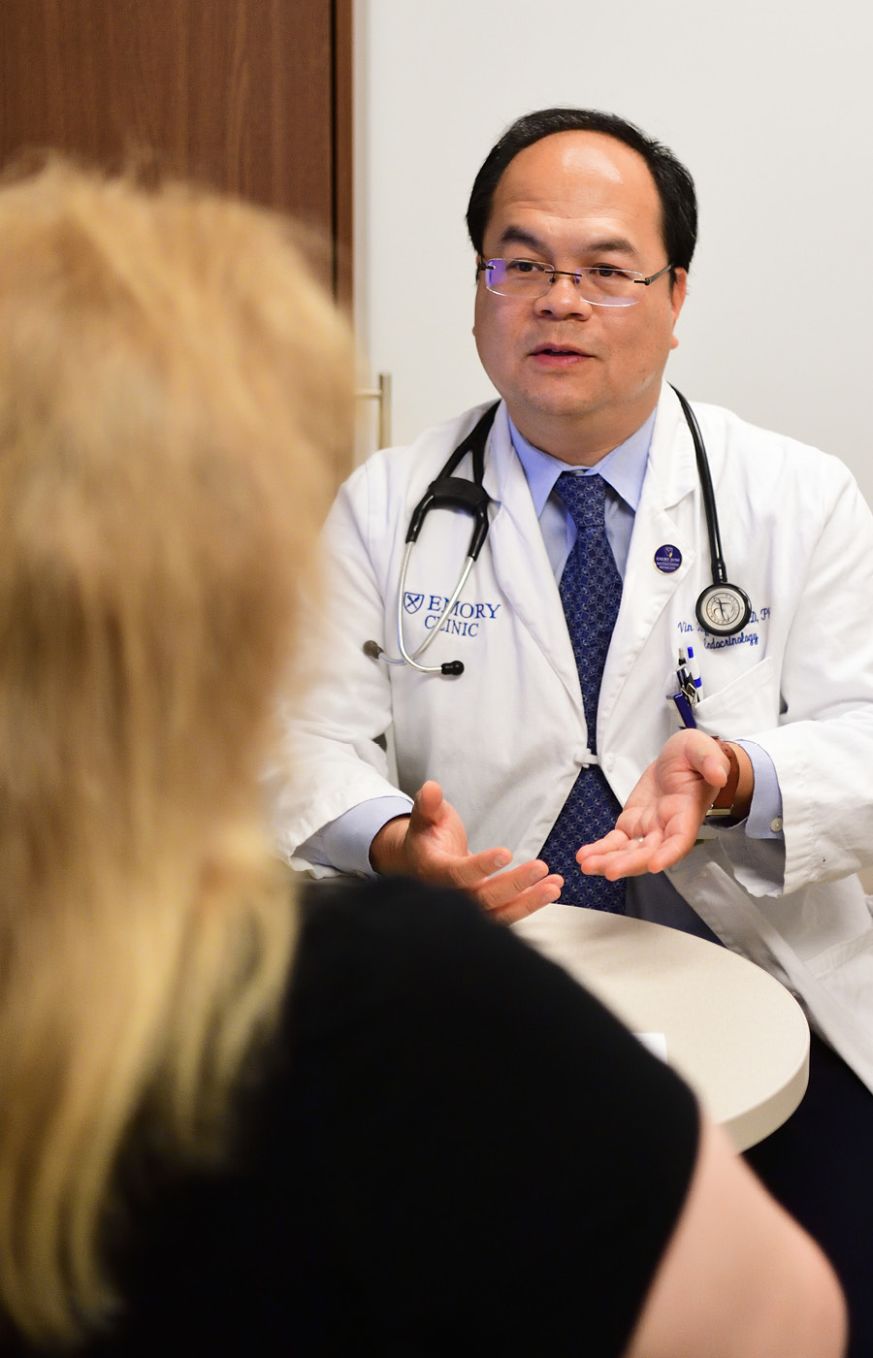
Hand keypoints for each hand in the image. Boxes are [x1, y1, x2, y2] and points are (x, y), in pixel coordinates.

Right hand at [369, 780, 562, 923]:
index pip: (458, 874)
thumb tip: (432, 787)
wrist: (422, 863)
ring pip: (499, 912)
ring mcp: (468, 907)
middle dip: (514, 885)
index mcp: (433, 872)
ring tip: (554, 886)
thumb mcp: (425, 817)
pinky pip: (507, 912)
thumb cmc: (427, 838)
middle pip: (483, 898)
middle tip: (540, 867)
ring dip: (529, 901)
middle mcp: (450, 896)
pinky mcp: (484, 910)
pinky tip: (551, 888)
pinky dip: (530, 902)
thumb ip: (428, 804)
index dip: (481, 866)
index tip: (505, 853)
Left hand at [576, 731, 741, 879]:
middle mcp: (668, 827)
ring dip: (609, 861)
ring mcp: (649, 828)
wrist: (679, 758)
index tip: (655, 865)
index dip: (668, 854)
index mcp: (687, 813)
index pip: (680, 840)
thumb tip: (719, 774)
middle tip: (608, 871)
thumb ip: (710, 761)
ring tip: (587, 865)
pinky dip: (601, 849)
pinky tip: (584, 856)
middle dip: (629, 863)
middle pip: (650, 852)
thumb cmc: (695, 756)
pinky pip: (616, 841)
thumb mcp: (703, 749)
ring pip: (629, 852)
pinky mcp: (632, 823)